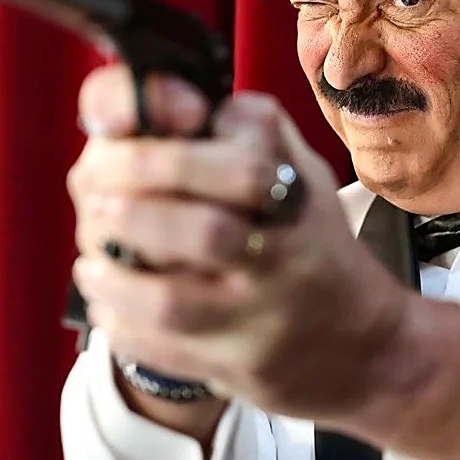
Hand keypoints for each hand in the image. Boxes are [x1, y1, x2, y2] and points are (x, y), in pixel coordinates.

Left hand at [66, 65, 418, 425]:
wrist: (366, 347)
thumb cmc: (311, 240)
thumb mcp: (299, 168)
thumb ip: (243, 126)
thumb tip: (161, 91)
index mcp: (296, 189)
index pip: (241, 152)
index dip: (176, 147)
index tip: (132, 136)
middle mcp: (291, 252)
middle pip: (203, 228)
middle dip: (133, 208)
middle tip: (97, 201)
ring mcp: (268, 317)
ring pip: (172, 300)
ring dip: (116, 275)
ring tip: (94, 258)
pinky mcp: (244, 368)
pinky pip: (163, 350)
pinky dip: (122, 322)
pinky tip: (111, 302)